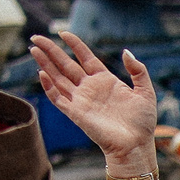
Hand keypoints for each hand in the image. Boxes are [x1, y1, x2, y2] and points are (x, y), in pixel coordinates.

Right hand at [30, 32, 156, 164]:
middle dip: (51, 51)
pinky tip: (41, 74)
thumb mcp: (146, 92)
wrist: (136, 145)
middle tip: (35, 38)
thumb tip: (125, 52)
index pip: (85, 57)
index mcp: (105, 80)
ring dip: (45, 64)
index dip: (74, 45)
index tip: (63, 33)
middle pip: (66, 65)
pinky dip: (49, 87)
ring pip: (58, 78)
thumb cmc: (142, 123)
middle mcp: (90, 88)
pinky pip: (58, 98)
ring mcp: (81, 100)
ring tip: (34, 49)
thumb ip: (138, 71)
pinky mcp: (76, 113)